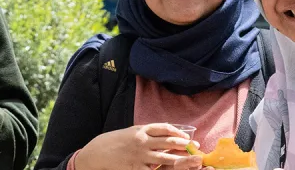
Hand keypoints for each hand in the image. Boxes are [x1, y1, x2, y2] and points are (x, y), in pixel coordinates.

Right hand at [73, 123, 204, 169]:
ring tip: (193, 160)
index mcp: (141, 130)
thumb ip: (148, 131)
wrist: (98, 152)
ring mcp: (140, 156)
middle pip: (168, 142)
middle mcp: (142, 141)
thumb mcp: (132, 131)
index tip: (187, 138)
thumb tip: (167, 131)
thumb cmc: (116, 141)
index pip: (164, 129)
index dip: (178, 133)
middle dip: (184, 145)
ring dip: (181, 159)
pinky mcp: (136, 168)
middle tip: (196, 148)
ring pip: (165, 158)